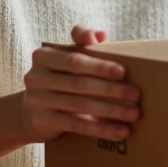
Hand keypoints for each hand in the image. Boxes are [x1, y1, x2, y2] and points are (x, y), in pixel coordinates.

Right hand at [21, 25, 140, 142]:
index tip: (123, 72)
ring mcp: (36, 100)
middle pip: (79, 83)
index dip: (99, 66)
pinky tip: (120, 131)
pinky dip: (100, 129)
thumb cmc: (60, 77)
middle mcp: (36, 77)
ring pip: (80, 105)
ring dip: (110, 110)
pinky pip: (76, 125)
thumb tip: (99, 35)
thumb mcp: (67, 56)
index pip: (75, 60)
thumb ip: (82, 40)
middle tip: (135, 95)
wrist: (32, 111)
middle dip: (110, 90)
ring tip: (133, 114)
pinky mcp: (42, 122)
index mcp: (43, 56)